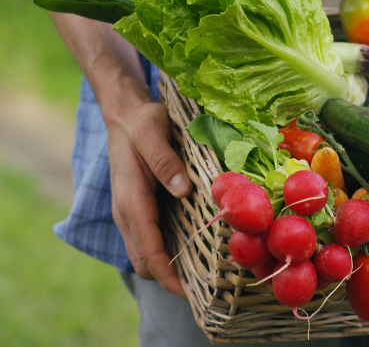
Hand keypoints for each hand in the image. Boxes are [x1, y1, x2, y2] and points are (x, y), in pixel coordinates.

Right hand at [108, 98, 191, 296]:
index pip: (147, 248)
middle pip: (144, 260)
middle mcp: (127, 212)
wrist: (125, 115)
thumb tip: (182, 190)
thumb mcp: (152, 132)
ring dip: (167, 268)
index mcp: (131, 199)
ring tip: (200, 273)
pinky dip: (164, 252)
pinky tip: (190, 248)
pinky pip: (149, 239)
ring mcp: (130, 212)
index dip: (166, 274)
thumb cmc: (141, 122)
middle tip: (204, 285)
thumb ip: (164, 161)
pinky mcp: (138, 208)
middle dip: (168, 278)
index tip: (188, 292)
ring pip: (145, 253)